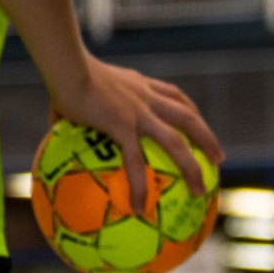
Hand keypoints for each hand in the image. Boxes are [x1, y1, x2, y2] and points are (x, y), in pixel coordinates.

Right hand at [51, 54, 222, 209]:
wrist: (66, 66)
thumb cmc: (63, 73)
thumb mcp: (76, 88)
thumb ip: (72, 108)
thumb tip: (54, 127)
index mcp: (138, 85)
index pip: (173, 95)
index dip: (188, 110)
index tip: (198, 124)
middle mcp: (145, 97)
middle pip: (187, 116)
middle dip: (206, 138)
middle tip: (219, 159)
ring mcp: (138, 112)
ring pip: (175, 141)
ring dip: (192, 165)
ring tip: (200, 189)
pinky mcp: (123, 125)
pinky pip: (135, 161)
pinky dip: (140, 185)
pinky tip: (141, 206)